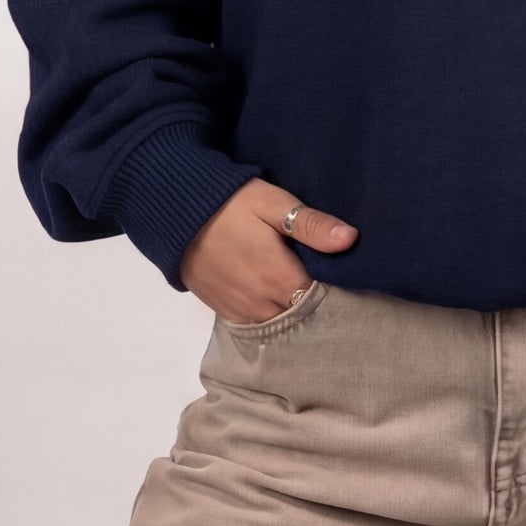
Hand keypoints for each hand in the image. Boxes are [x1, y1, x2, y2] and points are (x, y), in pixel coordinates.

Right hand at [180, 178, 358, 322]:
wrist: (175, 213)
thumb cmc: (230, 203)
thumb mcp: (273, 204)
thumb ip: (310, 225)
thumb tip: (350, 239)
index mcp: (276, 277)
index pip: (317, 297)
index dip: (329, 287)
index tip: (335, 272)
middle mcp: (258, 301)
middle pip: (296, 312)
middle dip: (309, 299)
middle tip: (315, 275)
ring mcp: (237, 308)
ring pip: (274, 320)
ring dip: (286, 308)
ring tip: (293, 284)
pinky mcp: (219, 308)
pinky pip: (251, 321)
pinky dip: (264, 312)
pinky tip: (269, 294)